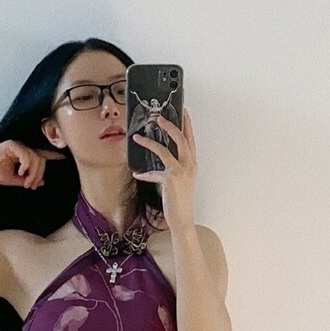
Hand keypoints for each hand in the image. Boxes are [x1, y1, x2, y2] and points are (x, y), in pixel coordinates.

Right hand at [0, 139, 63, 190]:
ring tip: (25, 183)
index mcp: (21, 154)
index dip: (52, 155)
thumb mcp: (12, 179)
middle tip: (31, 186)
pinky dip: (25, 164)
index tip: (63, 157)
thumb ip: (27, 179)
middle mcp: (21, 148)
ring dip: (33, 173)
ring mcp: (16, 145)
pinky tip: (20, 172)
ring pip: (35, 157)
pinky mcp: (10, 145)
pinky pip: (26, 154)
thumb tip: (42, 182)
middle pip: (40, 158)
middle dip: (39, 174)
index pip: (40, 154)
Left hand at [131, 105, 197, 232]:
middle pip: (181, 139)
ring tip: (137, 137)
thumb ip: (169, 170)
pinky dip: (145, 173)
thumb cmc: (180, 201)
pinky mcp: (170, 178)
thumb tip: (154, 165)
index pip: (190, 140)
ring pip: (164, 150)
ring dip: (149, 142)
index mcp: (192, 164)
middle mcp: (189, 165)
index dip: (187, 125)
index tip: (184, 112)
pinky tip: (137, 174)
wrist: (182, 218)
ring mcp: (180, 171)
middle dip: (171, 126)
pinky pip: (153, 171)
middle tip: (160, 117)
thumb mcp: (178, 182)